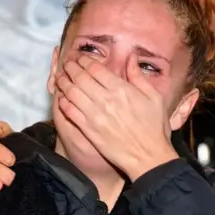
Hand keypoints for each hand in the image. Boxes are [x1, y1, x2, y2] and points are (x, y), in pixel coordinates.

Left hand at [56, 55, 178, 181]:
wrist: (148, 157)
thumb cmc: (154, 128)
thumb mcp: (154, 97)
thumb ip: (139, 76)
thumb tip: (130, 57)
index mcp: (121, 89)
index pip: (95, 69)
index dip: (84, 60)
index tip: (79, 57)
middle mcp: (105, 99)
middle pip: (80, 77)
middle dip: (70, 67)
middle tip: (66, 63)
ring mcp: (95, 115)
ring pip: (72, 93)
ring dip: (63, 82)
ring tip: (59, 77)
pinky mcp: (88, 130)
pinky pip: (70, 112)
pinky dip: (63, 102)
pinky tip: (62, 98)